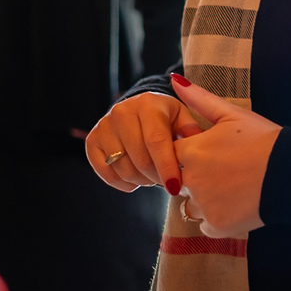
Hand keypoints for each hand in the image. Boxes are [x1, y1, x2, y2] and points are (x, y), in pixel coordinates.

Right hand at [86, 90, 203, 194]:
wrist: (138, 108)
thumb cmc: (166, 116)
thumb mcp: (182, 116)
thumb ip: (190, 130)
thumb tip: (198, 143)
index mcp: (148, 104)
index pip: (156, 141)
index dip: (166, 166)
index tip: (175, 186)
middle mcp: (122, 111)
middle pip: (139, 158)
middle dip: (156, 177)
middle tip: (167, 181)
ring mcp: (104, 125)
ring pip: (123, 168)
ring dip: (141, 180)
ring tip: (153, 176)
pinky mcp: (92, 140)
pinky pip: (105, 171)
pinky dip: (121, 183)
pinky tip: (136, 181)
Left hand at [170, 74, 281, 237]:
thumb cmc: (265, 139)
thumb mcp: (233, 114)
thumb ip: (200, 99)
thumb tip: (174, 80)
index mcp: (193, 151)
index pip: (170, 153)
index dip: (188, 151)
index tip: (210, 151)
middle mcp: (191, 179)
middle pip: (179, 179)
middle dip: (195, 175)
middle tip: (225, 169)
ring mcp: (203, 205)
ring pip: (191, 204)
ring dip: (204, 198)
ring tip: (232, 186)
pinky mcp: (216, 225)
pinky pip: (206, 223)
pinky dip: (217, 216)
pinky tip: (237, 203)